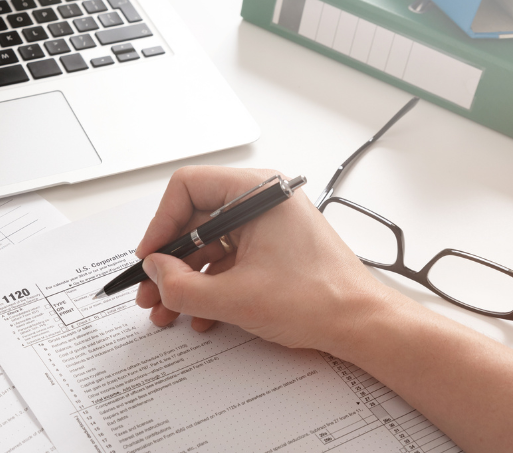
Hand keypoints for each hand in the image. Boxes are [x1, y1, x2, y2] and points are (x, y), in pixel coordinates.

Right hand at [134, 166, 401, 353]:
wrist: (362, 325)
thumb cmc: (320, 299)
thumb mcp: (235, 297)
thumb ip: (182, 286)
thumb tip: (155, 273)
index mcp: (256, 193)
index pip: (187, 188)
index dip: (161, 224)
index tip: (150, 257)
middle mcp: (261, 201)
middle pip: (195, 220)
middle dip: (170, 261)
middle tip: (151, 291)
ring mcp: (268, 225)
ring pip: (209, 245)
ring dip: (186, 280)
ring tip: (169, 310)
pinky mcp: (272, 249)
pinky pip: (228, 260)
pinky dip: (210, 286)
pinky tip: (200, 315)